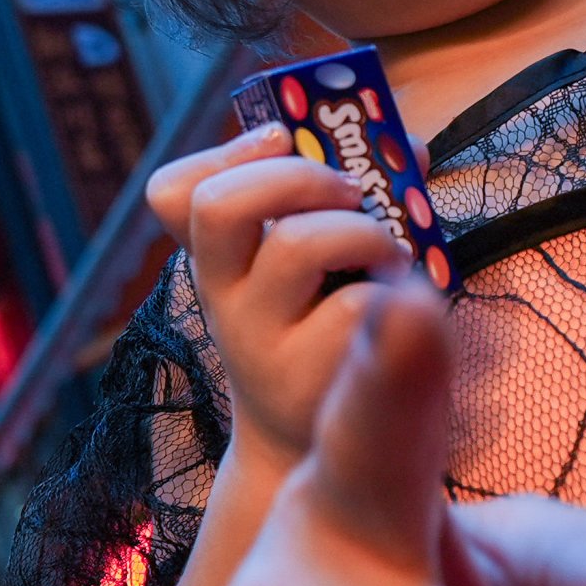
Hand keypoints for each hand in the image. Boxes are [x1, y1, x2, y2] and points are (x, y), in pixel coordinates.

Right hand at [150, 126, 406, 464]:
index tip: (283, 135)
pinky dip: (393, 290)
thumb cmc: (327, 335)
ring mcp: (257, 342)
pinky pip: (357, 304)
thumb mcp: (319, 270)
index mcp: (222, 261)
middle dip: (298, 176)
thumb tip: (411, 151)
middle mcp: (225, 298)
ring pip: (298, 245)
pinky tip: (402, 308)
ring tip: (390, 253)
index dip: (228, 152)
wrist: (313, 450)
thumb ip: (352, 204)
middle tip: (352, 192)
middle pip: (220, 206)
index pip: (174, 193)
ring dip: (363, 231)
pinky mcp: (304, 382)